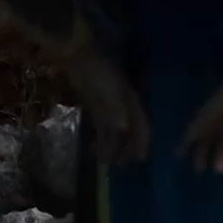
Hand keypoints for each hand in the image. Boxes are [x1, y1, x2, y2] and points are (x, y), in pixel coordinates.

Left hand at [63, 47, 149, 165]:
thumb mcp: (108, 90)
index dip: (142, 141)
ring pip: (115, 132)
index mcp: (131, 102)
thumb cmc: (98, 72)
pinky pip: (102, 128)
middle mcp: (124, 107)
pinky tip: (94, 151)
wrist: (80, 55)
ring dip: (113, 147)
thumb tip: (122, 130)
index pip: (142, 125)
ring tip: (107, 163)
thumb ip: (115, 110)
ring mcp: (110, 108)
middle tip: (122, 166)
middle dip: (128, 148)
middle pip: (129, 132)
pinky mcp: (96, 107)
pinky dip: (100, 140)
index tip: (141, 159)